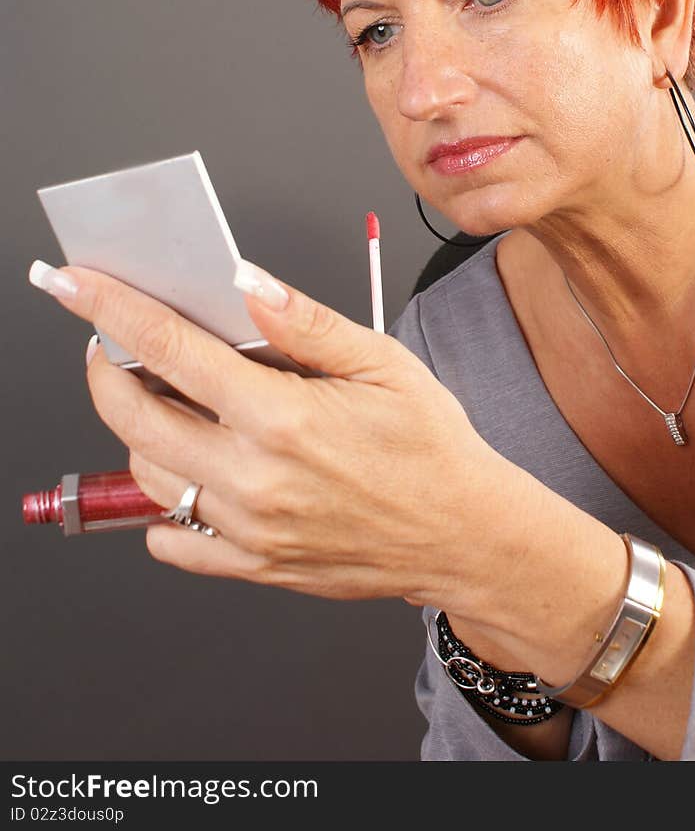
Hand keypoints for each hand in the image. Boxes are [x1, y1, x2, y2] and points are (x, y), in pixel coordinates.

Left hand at [27, 258, 507, 605]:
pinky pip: (174, 541)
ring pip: (149, 476)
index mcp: (283, 416)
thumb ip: (306, 322)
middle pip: (134, 418)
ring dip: (139, 432)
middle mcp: (254, 477)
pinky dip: (165, 505)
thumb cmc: (432, 448)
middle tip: (113, 346)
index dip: (113, 309)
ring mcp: (249, 528)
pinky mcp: (255, 565)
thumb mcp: (383, 363)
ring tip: (169, 403)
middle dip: (106, 371)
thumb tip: (246, 282)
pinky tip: (195, 471)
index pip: (170, 349)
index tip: (76, 286)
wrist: (465, 534)